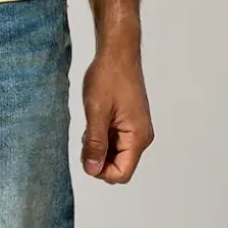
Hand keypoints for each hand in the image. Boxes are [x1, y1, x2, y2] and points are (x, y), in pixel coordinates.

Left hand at [80, 44, 153, 182]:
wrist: (117, 53)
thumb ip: (95, 144)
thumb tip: (92, 170)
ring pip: (115, 154)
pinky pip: (115, 141)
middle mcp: (141, 137)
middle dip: (98, 159)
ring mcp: (136, 130)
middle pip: (119, 166)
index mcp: (137, 137)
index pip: (122, 173)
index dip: (100, 171)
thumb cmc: (109, 77)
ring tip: (90, 126)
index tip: (85, 155)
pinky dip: (102, 137)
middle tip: (86, 138)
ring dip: (99, 147)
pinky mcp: (129, 123)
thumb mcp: (96, 112)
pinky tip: (94, 122)